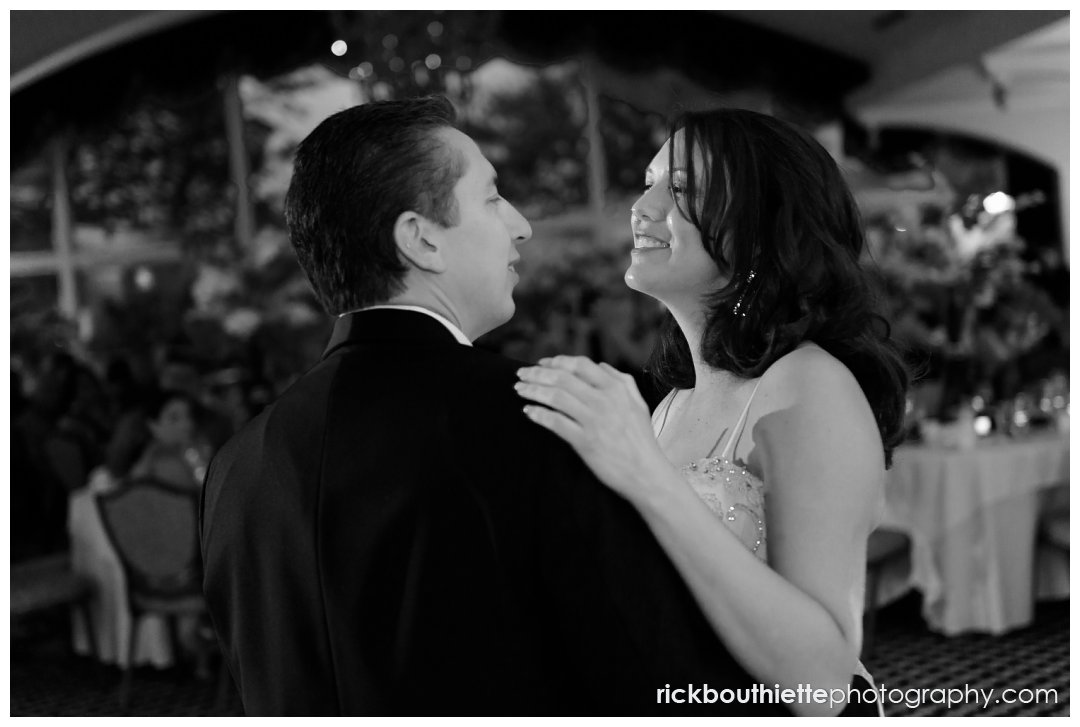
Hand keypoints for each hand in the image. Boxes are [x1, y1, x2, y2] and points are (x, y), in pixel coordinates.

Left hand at [515, 356, 673, 500]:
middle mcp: (604, 401)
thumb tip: (601, 366)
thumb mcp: (638, 404)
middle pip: (563, 378)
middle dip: (537, 374)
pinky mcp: (585, 442)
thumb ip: (622, 381)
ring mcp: (594, 421)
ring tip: (519, 390)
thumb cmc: (641, 440)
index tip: (541, 364)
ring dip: (533, 391)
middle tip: (521, 374)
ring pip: (556, 398)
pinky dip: (539, 415)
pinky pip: (556, 423)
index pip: (580, 365)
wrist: (646, 474)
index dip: (557, 361)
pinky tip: (528, 412)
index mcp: (616, 389)